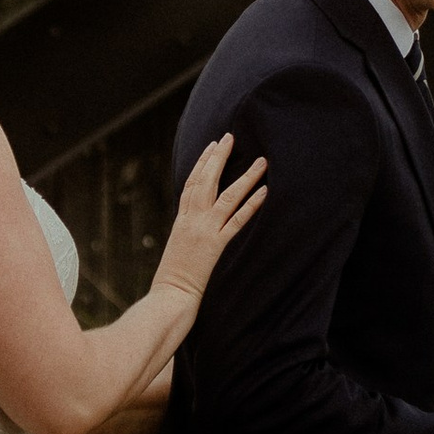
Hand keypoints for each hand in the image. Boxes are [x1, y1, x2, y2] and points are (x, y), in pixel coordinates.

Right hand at [156, 132, 267, 306]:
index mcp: (182, 219)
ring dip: (246, 177)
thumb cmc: (172, 278)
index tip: (212, 146)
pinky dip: (251, 205)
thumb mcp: (178, 247)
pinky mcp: (215, 245)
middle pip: (206, 181)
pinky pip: (237, 221)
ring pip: (226, 196)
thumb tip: (196, 222)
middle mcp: (192, 220)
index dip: (202, 163)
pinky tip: (264, 191)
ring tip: (261, 161)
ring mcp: (204, 231)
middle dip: (219, 157)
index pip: (191, 183)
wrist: (169, 295)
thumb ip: (188, 231)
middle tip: (230, 137)